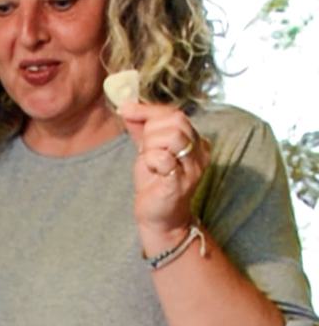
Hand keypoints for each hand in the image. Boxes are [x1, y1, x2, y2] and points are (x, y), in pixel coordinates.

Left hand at [117, 101, 210, 253]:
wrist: (158, 218)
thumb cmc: (154, 184)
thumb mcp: (148, 150)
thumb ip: (141, 128)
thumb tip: (128, 106)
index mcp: (195, 140)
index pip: (174, 112)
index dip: (148, 110)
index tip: (127, 110)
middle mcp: (200, 152)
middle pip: (175, 120)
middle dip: (150, 131)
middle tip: (145, 150)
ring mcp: (193, 167)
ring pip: (171, 136)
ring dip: (151, 147)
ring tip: (150, 162)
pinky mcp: (181, 181)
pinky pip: (163, 158)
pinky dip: (150, 161)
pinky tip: (151, 172)